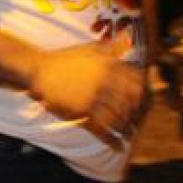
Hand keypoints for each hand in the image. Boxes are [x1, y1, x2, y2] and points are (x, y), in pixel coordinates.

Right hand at [29, 40, 146, 139]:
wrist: (38, 70)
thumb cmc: (63, 59)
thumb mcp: (89, 48)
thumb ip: (110, 46)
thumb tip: (127, 37)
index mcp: (109, 66)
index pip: (137, 84)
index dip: (144, 97)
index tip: (144, 105)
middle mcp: (105, 81)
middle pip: (131, 104)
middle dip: (137, 116)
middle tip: (138, 124)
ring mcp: (93, 97)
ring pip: (118, 118)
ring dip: (126, 130)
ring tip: (129, 136)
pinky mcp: (81, 111)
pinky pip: (102, 129)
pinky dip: (111, 140)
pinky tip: (117, 146)